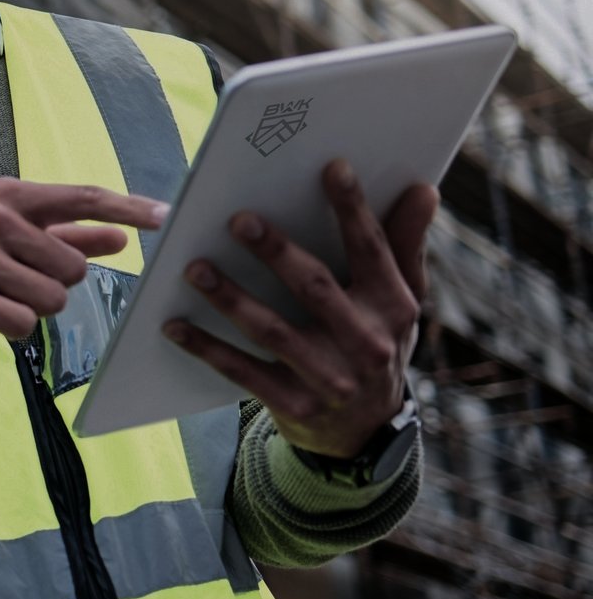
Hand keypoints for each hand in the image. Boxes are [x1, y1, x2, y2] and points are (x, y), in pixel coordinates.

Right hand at [0, 177, 169, 354]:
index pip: (82, 198)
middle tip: (14, 284)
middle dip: (55, 284)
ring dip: (32, 309)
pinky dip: (11, 328)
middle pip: (73, 264)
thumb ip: (63, 236)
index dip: (127, 209)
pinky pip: (23, 323)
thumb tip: (118, 238)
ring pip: (52, 297)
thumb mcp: (6, 240)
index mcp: (7, 195)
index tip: (166, 217)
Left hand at [164, 160, 436, 458]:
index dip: (353, 209)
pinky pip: (241, 371)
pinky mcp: (292, 404)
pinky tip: (174, 325)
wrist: (364, 431)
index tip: (331, 168)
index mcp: (393, 308)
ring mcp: (328, 377)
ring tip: (195, 268)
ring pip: (272, 331)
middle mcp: (365, 343)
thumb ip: (405, 245)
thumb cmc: (376, 343)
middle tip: (239, 220)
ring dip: (231, 298)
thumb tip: (423, 189)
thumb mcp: (400, 302)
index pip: (372, 250)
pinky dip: (206, 348)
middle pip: (315, 288)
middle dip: (278, 252)